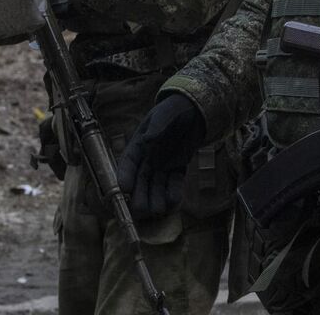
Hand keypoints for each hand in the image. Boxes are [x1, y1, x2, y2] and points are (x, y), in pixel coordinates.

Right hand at [116, 93, 206, 217]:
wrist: (195, 110)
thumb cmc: (175, 109)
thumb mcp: (166, 113)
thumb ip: (157, 126)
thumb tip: (148, 139)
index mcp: (139, 144)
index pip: (128, 162)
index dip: (124, 176)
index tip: (123, 189)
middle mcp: (148, 158)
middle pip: (140, 181)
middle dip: (139, 196)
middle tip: (140, 210)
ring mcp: (162, 165)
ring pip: (156, 186)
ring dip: (156, 199)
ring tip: (158, 209)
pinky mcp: (177, 168)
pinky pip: (173, 183)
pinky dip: (173, 193)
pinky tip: (173, 202)